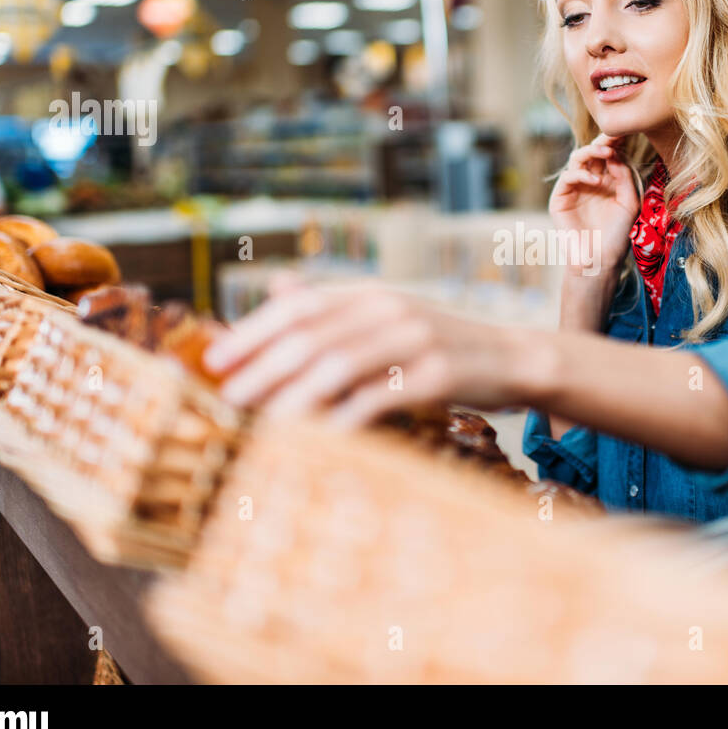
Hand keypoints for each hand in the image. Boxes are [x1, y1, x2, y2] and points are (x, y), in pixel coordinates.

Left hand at [203, 281, 536, 427]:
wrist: (512, 357)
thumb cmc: (438, 345)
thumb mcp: (386, 318)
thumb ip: (334, 308)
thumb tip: (276, 290)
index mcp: (370, 295)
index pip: (298, 307)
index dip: (252, 331)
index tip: (215, 360)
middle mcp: (389, 310)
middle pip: (312, 336)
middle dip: (264, 367)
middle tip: (228, 397)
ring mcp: (415, 340)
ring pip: (340, 365)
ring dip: (295, 395)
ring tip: (264, 422)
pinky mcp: (438, 374)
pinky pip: (380, 397)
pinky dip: (345, 418)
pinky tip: (319, 438)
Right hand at [548, 132, 639, 276]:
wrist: (600, 260)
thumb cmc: (617, 235)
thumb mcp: (629, 203)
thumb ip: (623, 178)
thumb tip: (615, 154)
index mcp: (607, 181)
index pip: (609, 156)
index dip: (616, 143)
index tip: (627, 132)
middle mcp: (589, 181)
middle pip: (593, 153)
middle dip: (603, 142)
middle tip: (615, 137)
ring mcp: (574, 189)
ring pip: (577, 159)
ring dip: (591, 152)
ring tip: (606, 154)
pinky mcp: (560, 199)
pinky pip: (567, 177)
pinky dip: (580, 174)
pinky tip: (594, 180)